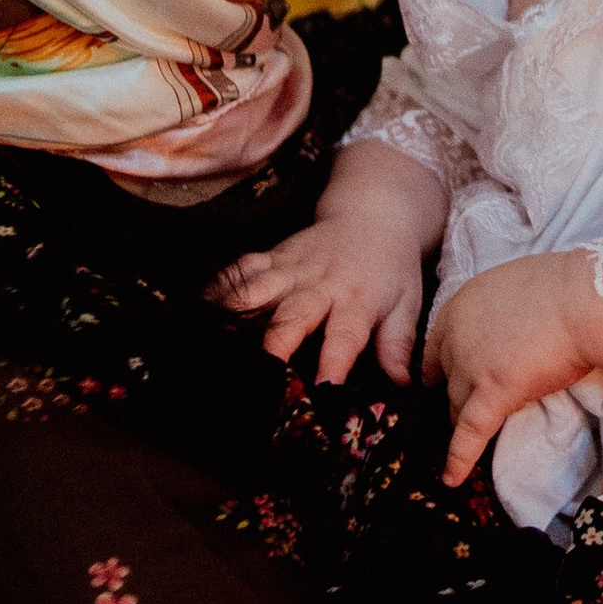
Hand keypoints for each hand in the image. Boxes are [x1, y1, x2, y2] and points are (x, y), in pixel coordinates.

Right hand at [214, 140, 437, 381]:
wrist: (373, 214)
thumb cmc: (391, 268)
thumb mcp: (406, 304)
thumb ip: (398, 344)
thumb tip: (402, 383)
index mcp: (357, 300)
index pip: (345, 336)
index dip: (333, 362)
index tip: (323, 389)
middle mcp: (321, 284)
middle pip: (292, 314)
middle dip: (274, 344)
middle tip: (258, 375)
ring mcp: (291, 268)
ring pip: (258, 289)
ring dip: (234, 316)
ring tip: (209, 345)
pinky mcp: (272, 257)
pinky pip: (240, 269)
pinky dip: (217, 288)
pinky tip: (195, 310)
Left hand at [423, 250, 602, 486]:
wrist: (584, 299)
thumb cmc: (564, 287)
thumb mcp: (514, 287)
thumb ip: (497, 311)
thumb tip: (505, 328)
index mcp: (460, 306)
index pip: (436, 346)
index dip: (441, 368)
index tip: (443, 380)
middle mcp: (456, 336)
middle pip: (446, 379)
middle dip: (454, 395)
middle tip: (467, 408)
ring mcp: (471, 366)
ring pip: (457, 406)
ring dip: (466, 419)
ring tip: (471, 439)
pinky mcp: (492, 393)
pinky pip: (470, 433)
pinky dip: (459, 458)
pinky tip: (451, 478)